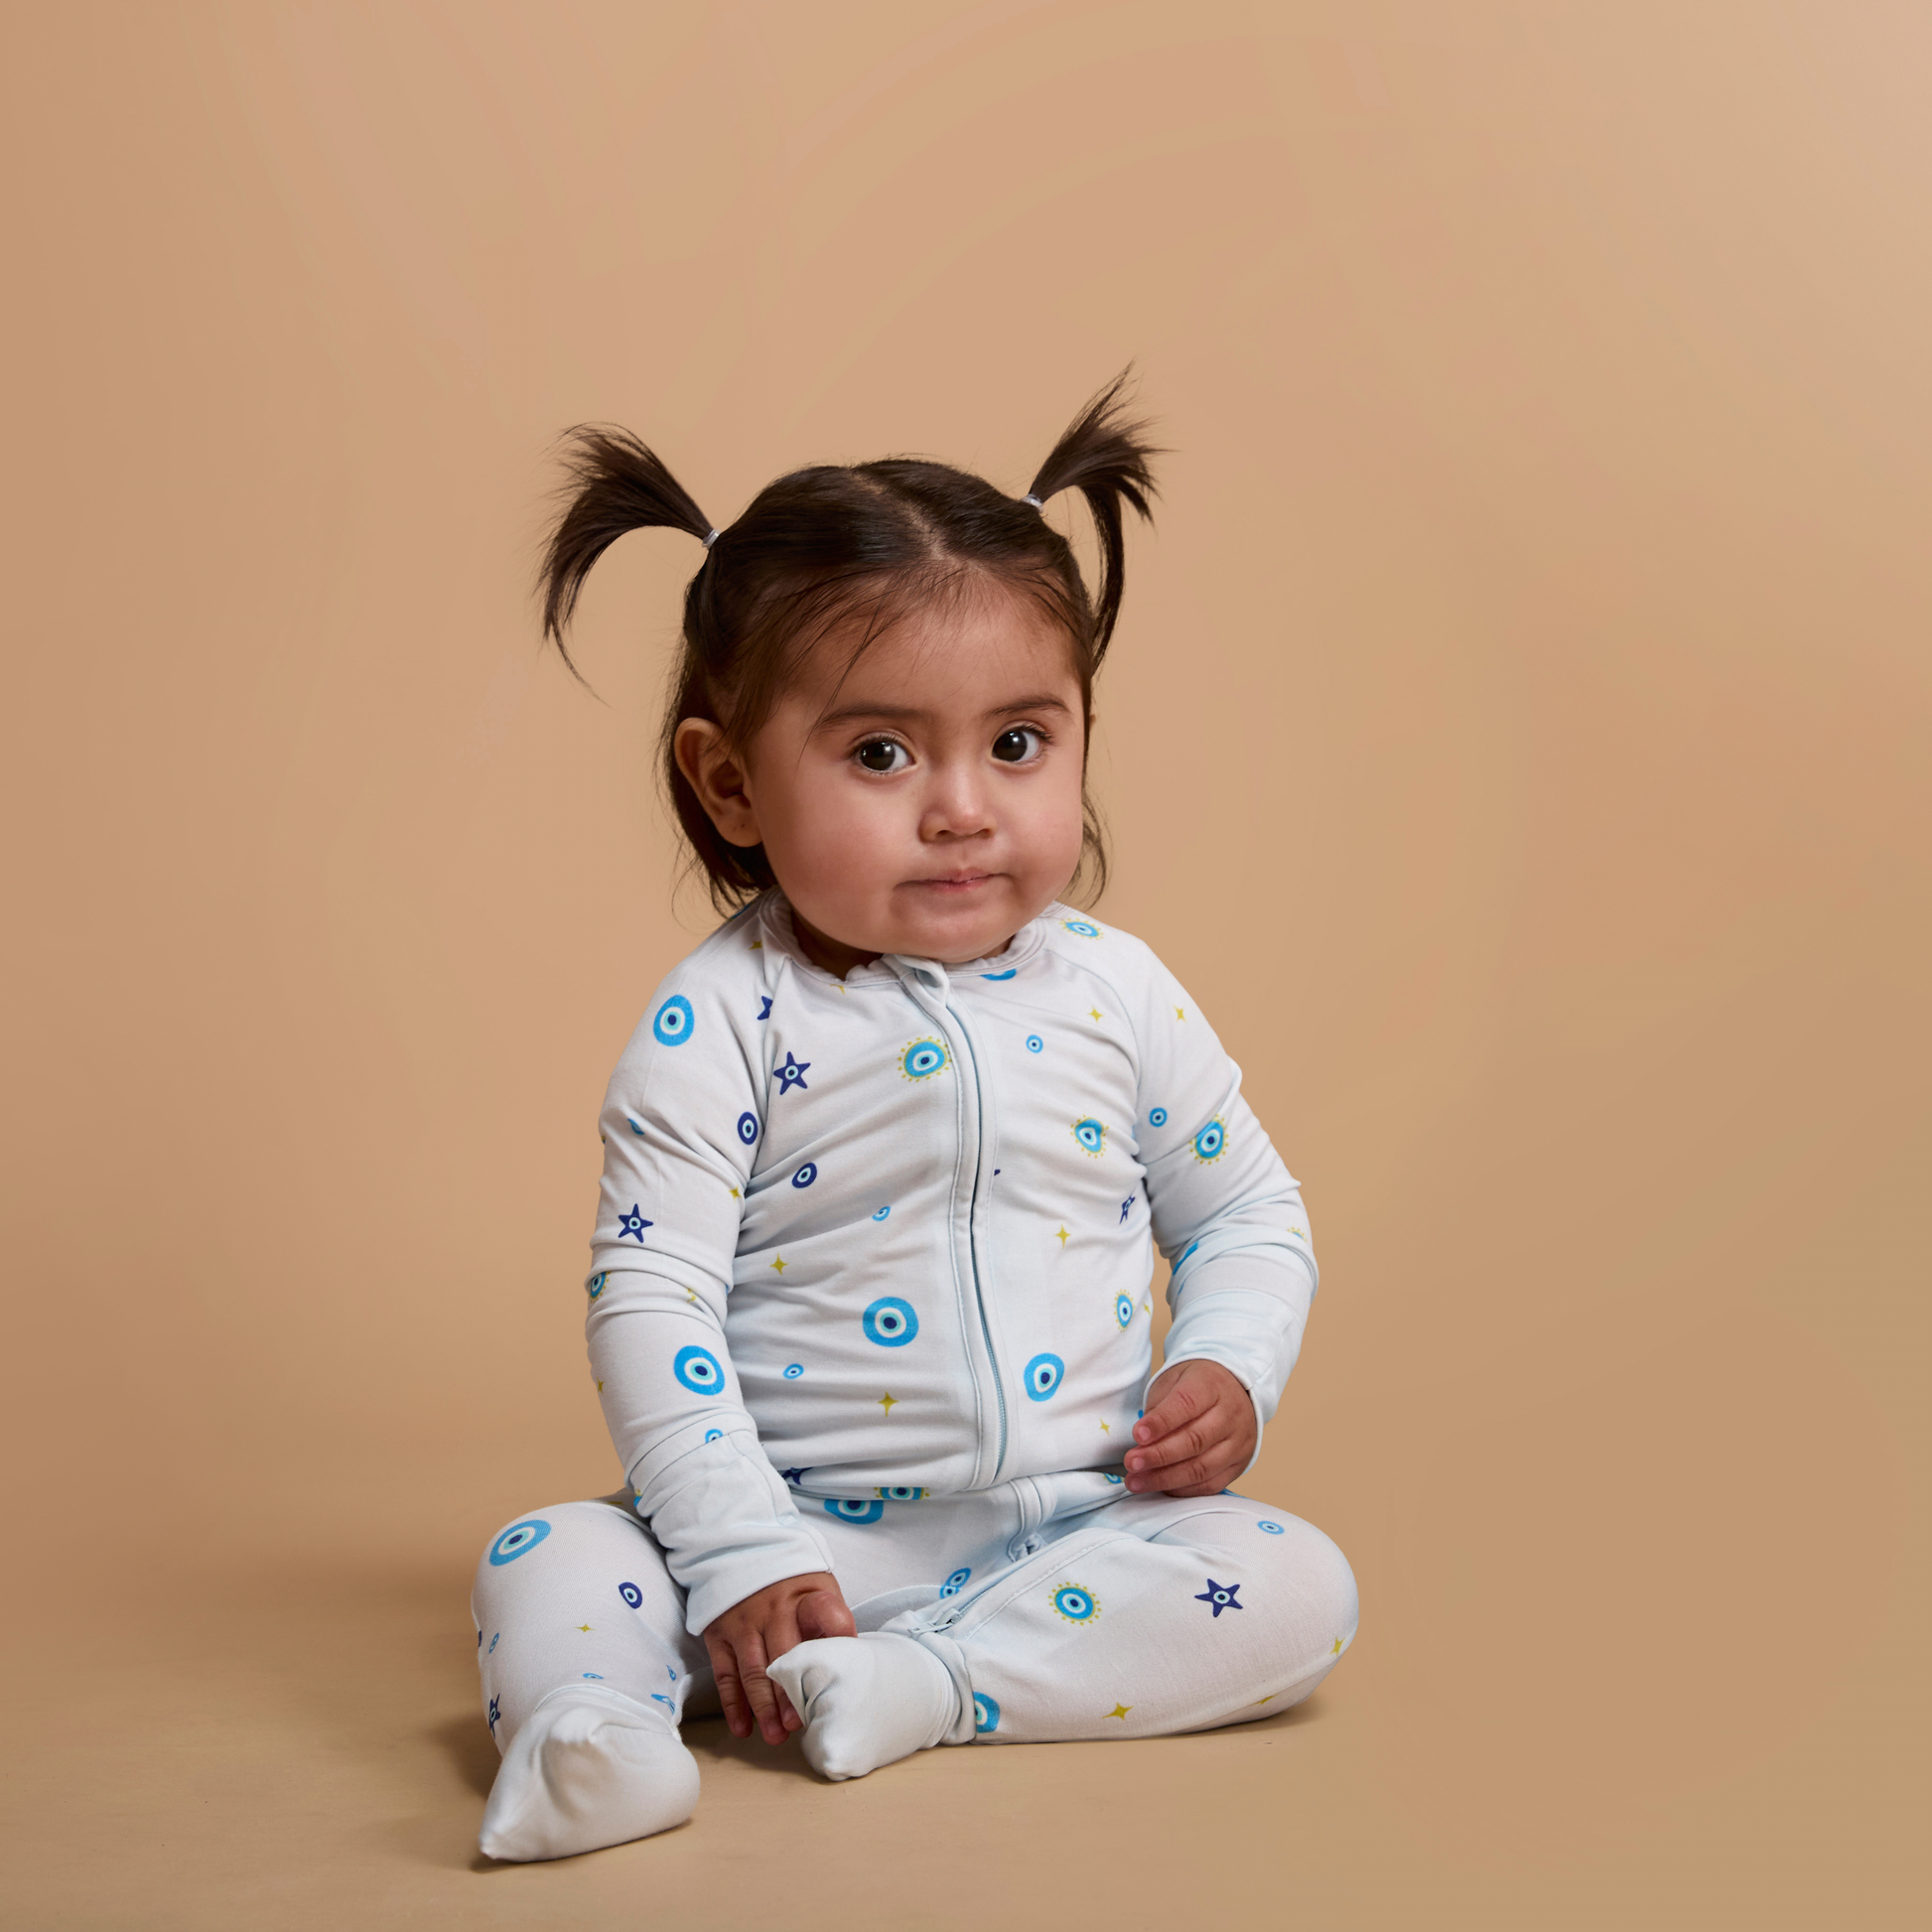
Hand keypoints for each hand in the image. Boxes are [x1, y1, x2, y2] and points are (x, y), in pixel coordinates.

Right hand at [702, 1572, 854, 1744]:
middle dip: (791, 1694)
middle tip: (798, 1724)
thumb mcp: (819, 1589)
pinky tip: (743, 1727)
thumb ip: (831, 1625)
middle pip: (785, 1654)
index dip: (837, 1638)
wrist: (744, 1553)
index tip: (843, 1673)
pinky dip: (733, 1704)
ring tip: (775, 1735)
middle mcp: (774, 1607)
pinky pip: (725, 1673)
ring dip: (763, 1707)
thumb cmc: (793, 1586)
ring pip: (753, 1670)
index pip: (828, 1613)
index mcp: (808, 1595)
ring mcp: (744, 1620)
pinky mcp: (720, 1632)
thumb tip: (851, 1670)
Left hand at [1124, 1359, 1255, 1495]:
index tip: (1137, 1435)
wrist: (1232, 1393)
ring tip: (1136, 1481)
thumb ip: (1158, 1409)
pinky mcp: (1239, 1465)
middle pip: (1195, 1440)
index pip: (1186, 1404)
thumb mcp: (1173, 1382)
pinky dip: (1182, 1489)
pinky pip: (1210, 1485)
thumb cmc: (1195, 1387)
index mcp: (1211, 1385)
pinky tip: (1160, 1487)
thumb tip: (1141, 1442)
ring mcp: (1239, 1442)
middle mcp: (1230, 1414)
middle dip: (1158, 1455)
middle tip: (1131, 1463)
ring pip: (1202, 1467)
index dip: (1161, 1422)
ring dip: (1165, 1478)